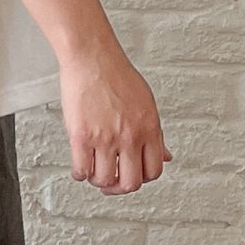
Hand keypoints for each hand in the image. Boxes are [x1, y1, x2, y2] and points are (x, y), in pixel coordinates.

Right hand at [58, 46, 172, 194]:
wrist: (91, 56)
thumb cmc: (116, 73)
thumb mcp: (146, 103)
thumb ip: (155, 134)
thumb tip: (165, 156)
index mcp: (149, 128)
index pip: (154, 170)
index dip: (142, 178)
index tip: (132, 174)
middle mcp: (129, 136)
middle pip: (130, 183)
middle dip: (120, 188)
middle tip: (111, 184)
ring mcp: (105, 138)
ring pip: (104, 179)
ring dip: (98, 181)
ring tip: (93, 173)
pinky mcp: (82, 135)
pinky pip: (81, 169)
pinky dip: (80, 174)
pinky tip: (79, 167)